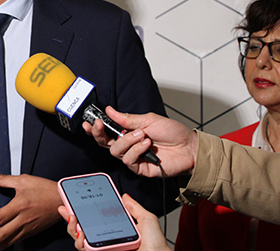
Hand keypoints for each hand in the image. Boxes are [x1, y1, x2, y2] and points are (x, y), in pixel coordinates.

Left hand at [0, 167, 61, 250]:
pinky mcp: (31, 232)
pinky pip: (16, 241)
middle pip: (3, 234)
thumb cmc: (45, 189)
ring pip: (9, 241)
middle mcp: (23, 219)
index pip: (0, 217)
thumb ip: (3, 178)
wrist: (63, 200)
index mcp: (19, 205)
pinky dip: (6, 246)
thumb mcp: (24, 180)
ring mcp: (27, 228)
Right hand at [58, 194, 170, 250]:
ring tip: (74, 219)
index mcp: (116, 230)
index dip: (83, 211)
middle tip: (68, 208)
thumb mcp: (146, 219)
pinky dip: (79, 241)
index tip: (74, 200)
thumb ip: (134, 207)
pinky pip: (84, 249)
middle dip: (70, 218)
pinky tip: (81, 233)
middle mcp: (108, 240)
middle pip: (82, 229)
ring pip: (79, 240)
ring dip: (72, 228)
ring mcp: (104, 249)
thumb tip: (125, 196)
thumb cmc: (155, 245)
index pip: (95, 220)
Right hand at [82, 107, 197, 176]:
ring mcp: (133, 157)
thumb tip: (109, 110)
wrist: (188, 148)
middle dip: (99, 134)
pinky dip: (136, 149)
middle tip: (100, 126)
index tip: (90, 122)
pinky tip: (147, 144)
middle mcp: (128, 145)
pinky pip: (128, 159)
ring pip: (115, 150)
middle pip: (104, 143)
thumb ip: (126, 118)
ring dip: (128, 140)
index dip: (96, 128)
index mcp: (128, 132)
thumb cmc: (173, 133)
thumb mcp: (148, 120)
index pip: (106, 131)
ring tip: (143, 135)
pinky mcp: (139, 168)